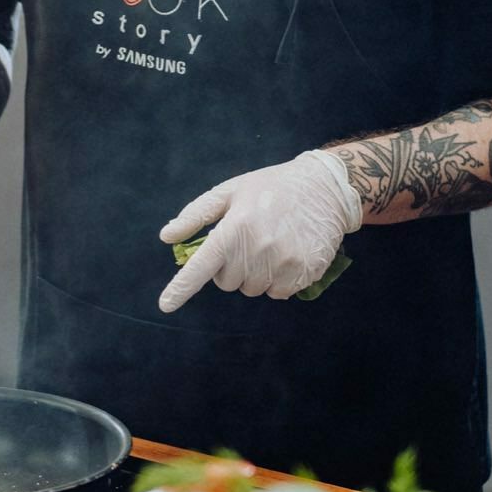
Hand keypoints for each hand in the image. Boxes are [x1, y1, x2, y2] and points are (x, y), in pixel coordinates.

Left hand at [157, 149, 362, 312]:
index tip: (165, 305)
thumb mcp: (231, 191)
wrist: (325, 188)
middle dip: (231, 268)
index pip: (202, 265)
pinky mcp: (303, 273)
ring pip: (252, 290)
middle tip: (247, 242)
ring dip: (255, 275)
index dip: (181, 288)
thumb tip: (167, 236)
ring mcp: (283, 264)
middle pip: (227, 283)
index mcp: (235, 227)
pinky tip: (286, 254)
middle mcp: (258, 249)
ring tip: (270, 245)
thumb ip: (196, 214)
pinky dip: (278, 280)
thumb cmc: (272, 187)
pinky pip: (277, 293)